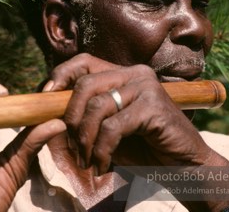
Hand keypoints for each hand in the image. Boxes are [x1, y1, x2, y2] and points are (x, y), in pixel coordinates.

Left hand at [44, 53, 215, 173]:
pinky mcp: (153, 106)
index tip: (46, 95)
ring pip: (96, 107)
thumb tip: (51, 112)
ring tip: (88, 161)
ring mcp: (146, 87)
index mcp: (123, 74)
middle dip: (71, 118)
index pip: (84, 62)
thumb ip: (87, 117)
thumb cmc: (143, 147)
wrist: (183, 165)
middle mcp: (135, 74)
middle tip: (73, 146)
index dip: (61, 75)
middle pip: (85, 85)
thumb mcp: (108, 129)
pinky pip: (113, 128)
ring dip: (85, 140)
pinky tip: (104, 165)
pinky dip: (102, 151)